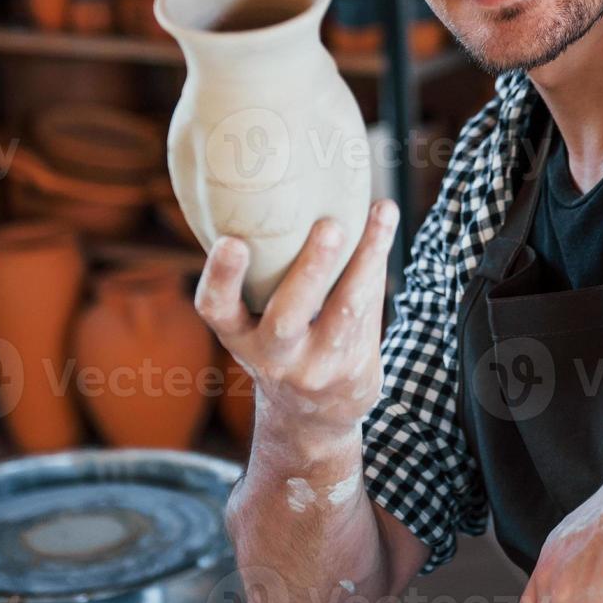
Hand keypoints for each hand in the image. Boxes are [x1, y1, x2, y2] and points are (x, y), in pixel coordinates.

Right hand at [194, 201, 399, 445]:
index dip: (221, 277)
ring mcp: (316, 366)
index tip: (232, 241)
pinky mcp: (353, 366)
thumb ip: (257, 275)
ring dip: (364, 259)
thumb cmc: (281, 346)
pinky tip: (385, 221)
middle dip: (310, 271)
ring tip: (380, 213)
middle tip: (330, 226)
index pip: (216, 309)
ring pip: (345, 312)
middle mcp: (272, 356)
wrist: (312, 418)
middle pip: (287, 317)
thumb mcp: (254, 323)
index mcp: (237, 336)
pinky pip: (370, 309)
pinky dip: (378, 262)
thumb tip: (271, 183)